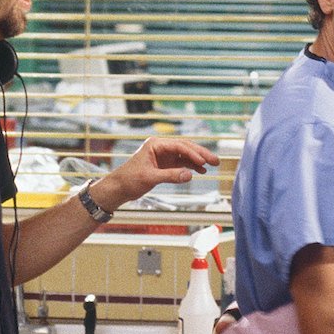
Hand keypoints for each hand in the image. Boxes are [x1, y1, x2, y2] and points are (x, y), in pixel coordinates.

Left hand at [94, 137, 218, 207]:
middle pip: (185, 147)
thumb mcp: (150, 178)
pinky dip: (191, 166)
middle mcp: (161, 147)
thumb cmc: (129, 180)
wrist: (119, 188)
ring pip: (185, 155)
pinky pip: (181, 163)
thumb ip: (170, 176)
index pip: (179, 146)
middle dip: (201, 154)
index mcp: (155, 145)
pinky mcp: (164, 165)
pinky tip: (200, 170)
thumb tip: (189, 175)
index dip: (192, 153)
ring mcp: (163, 156)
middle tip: (215, 160)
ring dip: (198, 160)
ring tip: (212, 165)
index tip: (203, 162)